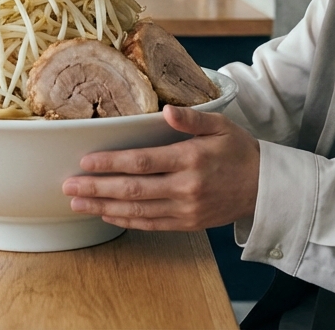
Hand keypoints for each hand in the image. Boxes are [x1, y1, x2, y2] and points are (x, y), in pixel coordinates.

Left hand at [61, 105, 260, 230]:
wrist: (266, 188)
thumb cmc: (240, 152)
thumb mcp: (221, 126)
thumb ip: (192, 119)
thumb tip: (167, 110)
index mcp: (191, 159)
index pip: (142, 162)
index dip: (111, 163)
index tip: (85, 162)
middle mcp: (186, 187)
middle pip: (133, 189)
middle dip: (97, 188)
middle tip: (68, 187)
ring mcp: (186, 209)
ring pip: (138, 210)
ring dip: (104, 207)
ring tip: (78, 204)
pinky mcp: (187, 223)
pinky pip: (151, 224)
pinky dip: (126, 221)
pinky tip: (107, 215)